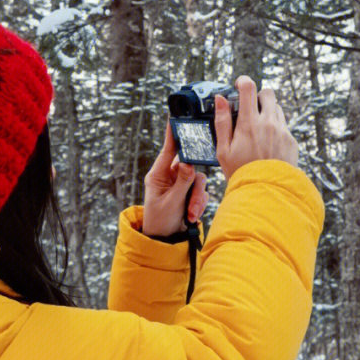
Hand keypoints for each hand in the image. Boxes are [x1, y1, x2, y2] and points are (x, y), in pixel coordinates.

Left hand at [142, 120, 208, 236]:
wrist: (165, 241)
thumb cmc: (160, 222)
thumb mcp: (170, 203)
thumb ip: (182, 183)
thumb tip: (188, 165)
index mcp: (158, 175)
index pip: (168, 149)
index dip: (173, 134)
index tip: (175, 118)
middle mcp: (170, 177)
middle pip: (190, 166)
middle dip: (193, 186)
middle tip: (191, 200)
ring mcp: (180, 185)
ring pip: (198, 181)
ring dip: (196, 198)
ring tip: (190, 213)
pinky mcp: (189, 194)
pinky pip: (201, 192)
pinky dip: (198, 204)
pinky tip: (191, 216)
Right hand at [214, 76, 298, 179]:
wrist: (266, 192)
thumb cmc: (241, 173)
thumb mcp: (223, 150)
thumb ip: (221, 122)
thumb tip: (220, 100)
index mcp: (249, 124)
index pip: (249, 88)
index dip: (243, 81)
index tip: (239, 85)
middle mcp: (268, 123)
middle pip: (268, 93)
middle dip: (258, 96)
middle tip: (250, 108)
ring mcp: (282, 131)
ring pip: (277, 108)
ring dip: (268, 111)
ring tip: (258, 128)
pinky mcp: (291, 141)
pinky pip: (284, 125)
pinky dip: (276, 127)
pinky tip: (268, 143)